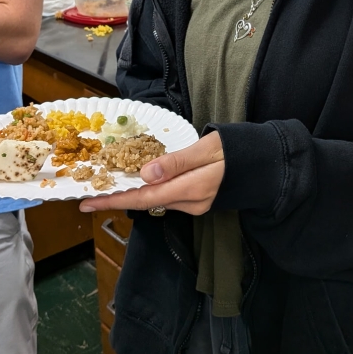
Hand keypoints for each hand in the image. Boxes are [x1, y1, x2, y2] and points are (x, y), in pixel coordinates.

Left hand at [79, 130, 224, 214]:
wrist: (264, 163)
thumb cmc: (235, 149)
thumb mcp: (205, 149)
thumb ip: (176, 162)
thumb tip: (145, 175)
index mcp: (192, 189)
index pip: (144, 198)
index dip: (114, 201)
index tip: (88, 203)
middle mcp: (191, 203)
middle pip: (147, 202)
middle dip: (118, 198)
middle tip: (90, 195)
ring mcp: (195, 204)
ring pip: (156, 200)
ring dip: (132, 194)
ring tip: (108, 187)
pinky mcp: (197, 200)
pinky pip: (167, 196)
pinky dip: (149, 190)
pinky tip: (138, 183)